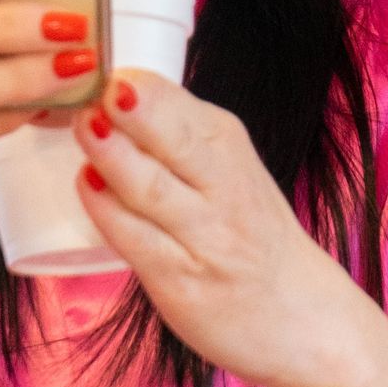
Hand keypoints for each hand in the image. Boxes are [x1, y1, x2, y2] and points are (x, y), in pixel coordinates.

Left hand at [71, 74, 367, 386]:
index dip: (139, 83)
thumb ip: (180, 137)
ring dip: (111, 153)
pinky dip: (106, 210)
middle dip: (134, 108)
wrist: (303, 319)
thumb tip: (115, 94)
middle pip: (174, 138)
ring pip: (150, 187)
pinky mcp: (181, 281)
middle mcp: (224, 188)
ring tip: (84, 126)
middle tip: (96, 88)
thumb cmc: (254, 238)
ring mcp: (204, 237)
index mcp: (231, 148)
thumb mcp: (232, 169)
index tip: (104, 67)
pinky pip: (136, 239)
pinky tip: (87, 186)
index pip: (182, 105)